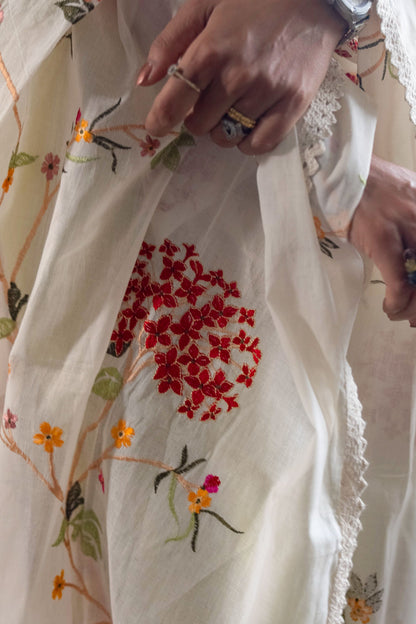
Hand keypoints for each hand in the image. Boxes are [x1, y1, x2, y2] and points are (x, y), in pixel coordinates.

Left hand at [138, 0, 344, 153]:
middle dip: (196, 116)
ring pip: (227, 136)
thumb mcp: (205, 4)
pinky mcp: (293, 105)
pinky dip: (247, 142)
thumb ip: (170, 41)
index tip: (156, 125)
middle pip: (199, 124)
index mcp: (211, 50)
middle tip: (208, 98)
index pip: (174, 101)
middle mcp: (238, 76)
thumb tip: (145, 80)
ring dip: (222, 127)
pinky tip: (247, 125)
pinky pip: (260, 144)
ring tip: (232, 106)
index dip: (160, 119)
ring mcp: (267, 93)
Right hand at [348, 155, 415, 324]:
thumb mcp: (409, 196)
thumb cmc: (372, 186)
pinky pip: (399, 283)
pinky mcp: (383, 241)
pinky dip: (397, 302)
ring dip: (414, 307)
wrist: (341, 172)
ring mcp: (408, 227)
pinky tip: (390, 309)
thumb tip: (413, 254)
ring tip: (405, 315)